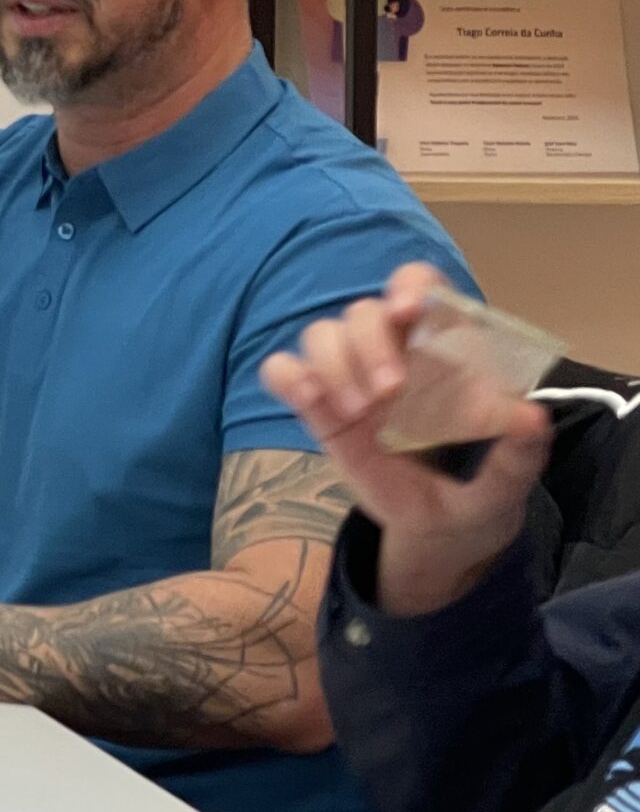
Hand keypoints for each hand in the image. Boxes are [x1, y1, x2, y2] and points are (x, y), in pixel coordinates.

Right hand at [258, 262, 552, 615]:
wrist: (440, 524)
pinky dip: (288, 377)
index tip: (407, 312)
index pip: (421, 287)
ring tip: (357, 414)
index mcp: (443, 348)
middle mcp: (393, 351)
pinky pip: (282, 369)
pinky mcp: (318, 404)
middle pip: (363, 311)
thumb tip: (530, 417)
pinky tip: (311, 404)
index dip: (410, 287)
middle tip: (388, 393)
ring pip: (320, 333)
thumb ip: (520, 447)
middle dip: (370, 344)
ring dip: (334, 366)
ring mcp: (351, 376)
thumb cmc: (480, 482)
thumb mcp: (510, 474)